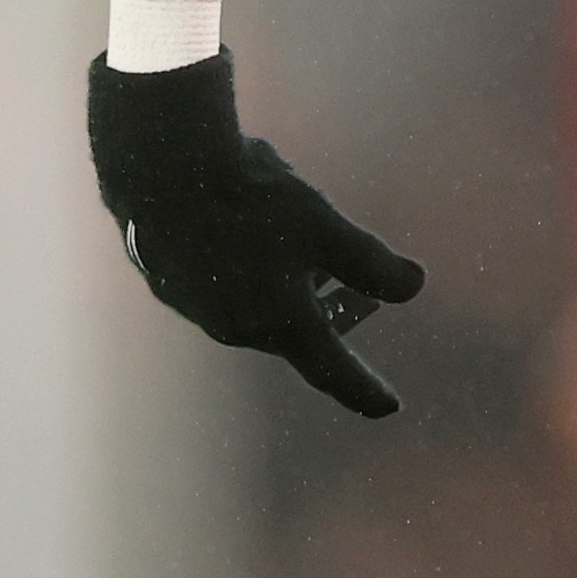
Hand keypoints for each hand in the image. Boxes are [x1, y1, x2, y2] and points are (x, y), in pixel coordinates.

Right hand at [88, 50, 426, 415]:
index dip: (365, 389)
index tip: (389, 407)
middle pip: (294, 330)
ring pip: (255, 305)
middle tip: (342, 282)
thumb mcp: (324, 225)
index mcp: (280, 322)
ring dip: (280, 282)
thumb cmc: (249, 198)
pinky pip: (220, 287)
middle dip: (322, 308)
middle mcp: (237, 327)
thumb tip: (415, 286)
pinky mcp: (169, 282)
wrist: (161, 169)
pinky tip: (240, 225)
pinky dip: (242, 268)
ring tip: (291, 236)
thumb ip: (369, 262)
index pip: (333, 369)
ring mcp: (197, 309)